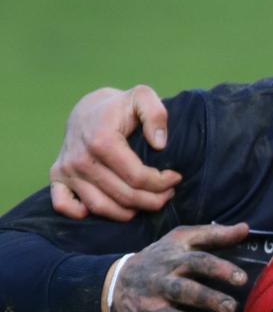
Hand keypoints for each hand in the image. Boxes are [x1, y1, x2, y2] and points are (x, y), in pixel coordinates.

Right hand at [50, 85, 181, 220]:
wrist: (89, 109)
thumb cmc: (121, 106)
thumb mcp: (142, 97)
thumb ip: (155, 114)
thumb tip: (160, 144)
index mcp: (102, 140)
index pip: (137, 177)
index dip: (161, 182)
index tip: (175, 178)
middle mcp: (80, 158)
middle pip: (123, 195)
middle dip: (152, 200)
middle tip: (168, 194)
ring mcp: (66, 169)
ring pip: (100, 207)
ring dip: (129, 212)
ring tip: (148, 202)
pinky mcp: (57, 176)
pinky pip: (64, 206)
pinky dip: (83, 213)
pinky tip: (109, 207)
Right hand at [104, 223, 249, 311]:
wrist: (116, 283)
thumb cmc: (159, 258)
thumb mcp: (181, 239)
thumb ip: (214, 234)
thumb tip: (245, 228)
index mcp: (172, 259)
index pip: (197, 262)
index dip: (219, 269)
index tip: (241, 278)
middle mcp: (160, 283)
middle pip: (184, 291)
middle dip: (208, 299)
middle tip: (232, 307)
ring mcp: (150, 309)